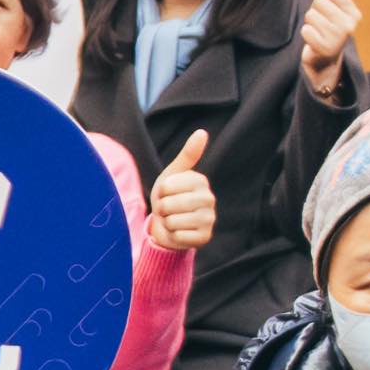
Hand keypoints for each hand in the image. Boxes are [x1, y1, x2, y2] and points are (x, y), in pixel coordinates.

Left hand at [145, 135, 215, 253]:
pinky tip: (180, 232)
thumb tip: (202, 131)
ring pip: (173, 221)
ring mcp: (209, 219)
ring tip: (174, 220)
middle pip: (169, 204)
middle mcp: (209, 199)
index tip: (167, 194)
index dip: (160, 192)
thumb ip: (187, 154)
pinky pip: (178, 236)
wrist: (169, 225)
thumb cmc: (170, 197)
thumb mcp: (173, 174)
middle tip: (169, 209)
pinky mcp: (205, 237)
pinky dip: (174, 236)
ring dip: (167, 222)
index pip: (167, 186)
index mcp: (200, 181)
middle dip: (163, 208)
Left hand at [295, 0, 367, 87]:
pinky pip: (306, 30)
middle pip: (319, 2)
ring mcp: (339, 37)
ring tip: (318, 32)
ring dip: (310, 23)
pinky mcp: (326, 49)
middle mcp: (350, 24)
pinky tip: (314, 41)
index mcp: (353, 12)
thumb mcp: (332, 8)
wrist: (326, 60)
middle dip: (315, 10)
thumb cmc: (328, 28)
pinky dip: (307, 34)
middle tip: (321, 23)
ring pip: (311, 16)